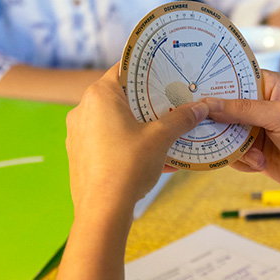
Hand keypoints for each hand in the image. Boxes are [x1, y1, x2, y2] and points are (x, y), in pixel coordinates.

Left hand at [65, 65, 208, 213]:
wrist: (103, 210)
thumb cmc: (128, 167)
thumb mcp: (161, 138)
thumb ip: (181, 119)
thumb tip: (201, 107)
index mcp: (99, 96)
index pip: (124, 70)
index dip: (146, 70)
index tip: (164, 72)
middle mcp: (83, 110)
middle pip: (120, 96)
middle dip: (146, 102)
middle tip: (170, 103)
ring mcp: (78, 134)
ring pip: (113, 120)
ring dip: (138, 125)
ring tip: (163, 132)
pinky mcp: (79, 154)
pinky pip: (107, 141)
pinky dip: (127, 143)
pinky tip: (150, 156)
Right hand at [204, 70, 279, 203]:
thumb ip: (244, 109)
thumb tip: (208, 103)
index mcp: (268, 85)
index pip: (233, 76)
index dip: (212, 82)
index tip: (191, 90)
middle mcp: (258, 104)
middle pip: (221, 106)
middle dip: (215, 120)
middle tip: (202, 128)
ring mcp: (254, 128)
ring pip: (222, 132)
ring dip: (233, 146)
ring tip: (255, 155)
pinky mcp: (252, 151)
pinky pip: (231, 153)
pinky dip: (241, 161)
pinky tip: (259, 164)